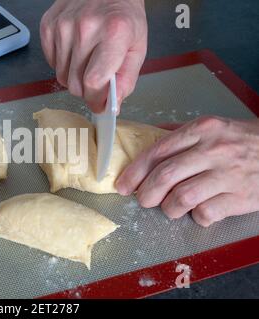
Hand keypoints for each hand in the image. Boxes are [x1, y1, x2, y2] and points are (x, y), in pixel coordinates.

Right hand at [40, 0, 147, 112]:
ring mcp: (63, 25)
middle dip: (86, 90)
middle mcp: (85, 27)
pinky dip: (62, 63)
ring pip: (61, 76)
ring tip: (86, 59)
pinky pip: (51, 63)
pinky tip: (74, 50)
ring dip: (74, 77)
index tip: (100, 104)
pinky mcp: (49, 25)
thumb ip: (127, 78)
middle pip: (75, 83)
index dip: (96, 100)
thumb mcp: (137, 47)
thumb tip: (112, 103)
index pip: (94, 81)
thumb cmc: (123, 16)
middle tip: (95, 80)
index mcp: (114, 33)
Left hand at [115, 116, 258, 226]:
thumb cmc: (241, 140)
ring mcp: (228, 174)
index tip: (122, 184)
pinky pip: (206, 214)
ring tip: (171, 207)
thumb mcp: (212, 126)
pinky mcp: (241, 197)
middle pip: (165, 176)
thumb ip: (179, 133)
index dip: (135, 171)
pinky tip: (199, 211)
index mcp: (202, 130)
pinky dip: (197, 217)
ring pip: (182, 198)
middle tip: (141, 200)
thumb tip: (147, 137)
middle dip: (145, 193)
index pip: (158, 151)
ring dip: (169, 208)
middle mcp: (213, 150)